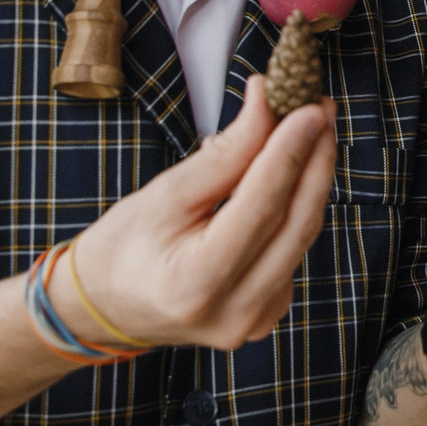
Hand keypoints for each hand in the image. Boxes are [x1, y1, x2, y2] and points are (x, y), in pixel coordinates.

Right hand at [61, 78, 339, 349]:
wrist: (107, 306)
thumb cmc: (125, 248)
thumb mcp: (165, 194)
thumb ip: (224, 155)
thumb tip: (268, 107)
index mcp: (197, 283)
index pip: (262, 207)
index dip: (290, 152)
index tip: (309, 108)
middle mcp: (236, 311)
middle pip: (297, 222)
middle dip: (315, 158)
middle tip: (319, 107)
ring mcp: (257, 318)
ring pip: (301, 233)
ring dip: (309, 176)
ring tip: (305, 127)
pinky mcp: (269, 311)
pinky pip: (293, 247)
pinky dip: (292, 204)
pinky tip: (283, 170)